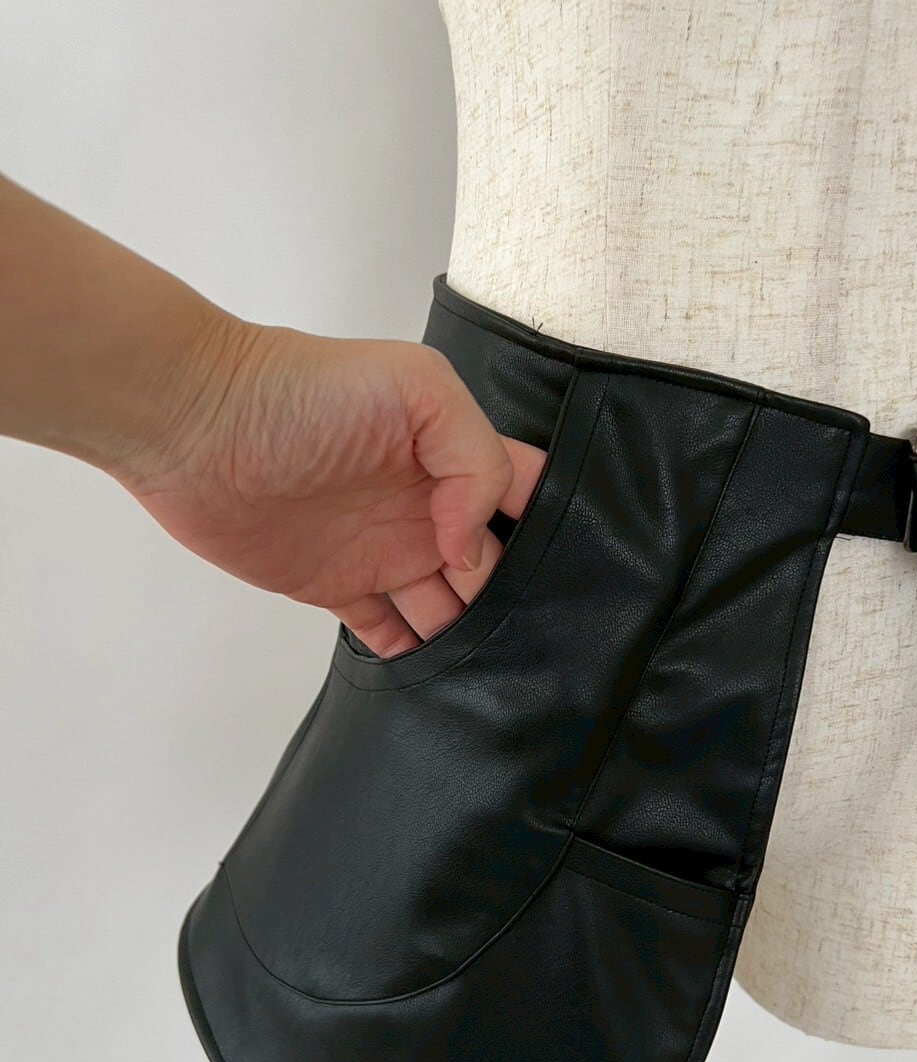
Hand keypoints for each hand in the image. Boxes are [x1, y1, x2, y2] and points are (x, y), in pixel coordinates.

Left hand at [116, 315, 547, 657]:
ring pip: (451, 609)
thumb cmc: (298, 388)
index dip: (556, 526)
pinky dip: (417, 658)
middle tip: (535, 631)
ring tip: (495, 663)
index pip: (528, 492)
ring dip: (472, 636)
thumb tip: (469, 548)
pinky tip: (439, 673)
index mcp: (453, 454)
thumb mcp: (416, 388)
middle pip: (498, 565)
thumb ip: (474, 458)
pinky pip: (391, 635)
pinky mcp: (337, 588)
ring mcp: (385, 550)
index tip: (574, 568)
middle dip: (518, 598)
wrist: (196, 426)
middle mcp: (427, 505)